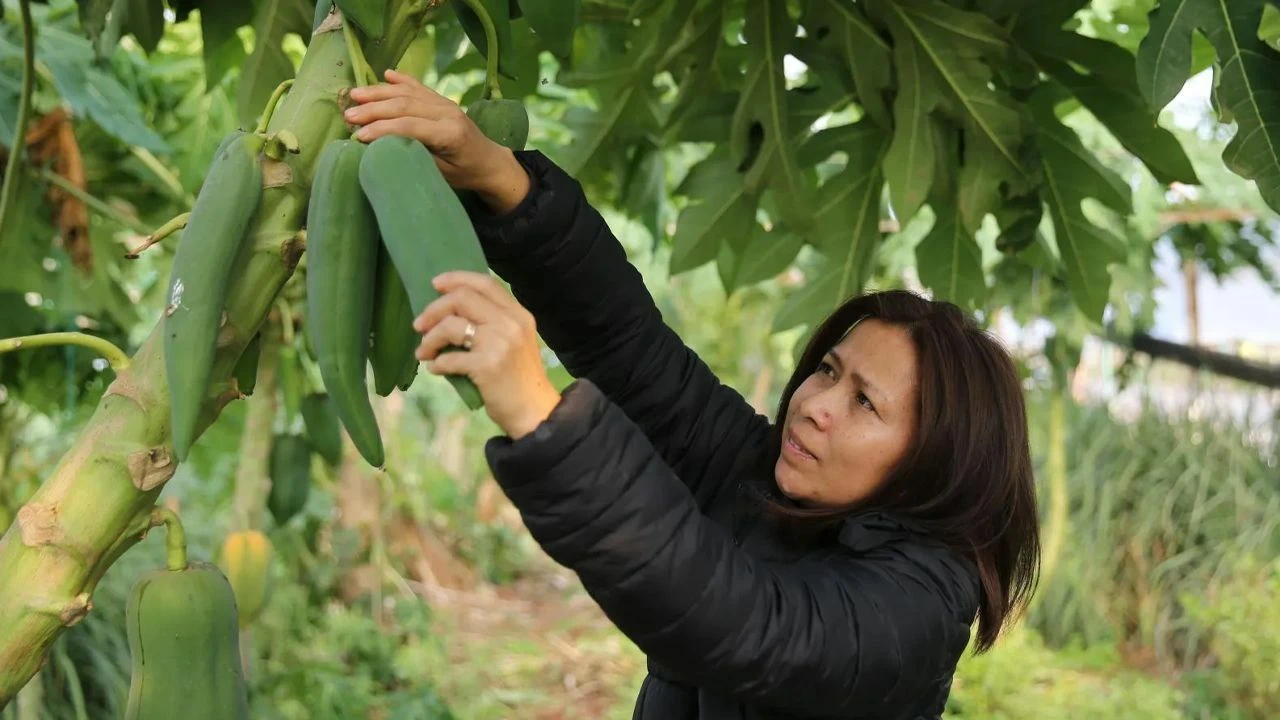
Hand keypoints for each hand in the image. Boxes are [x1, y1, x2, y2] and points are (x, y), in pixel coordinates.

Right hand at [344, 69, 530, 212]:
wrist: (490, 163)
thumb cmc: (465, 174)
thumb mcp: (440, 174)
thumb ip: (415, 156)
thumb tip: (380, 148)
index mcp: (449, 134)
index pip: (409, 126)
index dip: (381, 129)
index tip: (358, 135)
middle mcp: (448, 112)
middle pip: (404, 105)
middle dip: (373, 109)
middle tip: (348, 115)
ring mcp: (446, 103)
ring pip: (408, 92)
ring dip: (379, 92)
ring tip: (355, 95)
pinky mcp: (443, 100)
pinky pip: (419, 87)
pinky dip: (401, 80)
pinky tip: (386, 74)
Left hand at [413, 271, 560, 438]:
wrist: (534, 411)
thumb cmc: (519, 377)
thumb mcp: (515, 340)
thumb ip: (493, 321)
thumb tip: (449, 311)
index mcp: (518, 313)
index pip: (485, 283)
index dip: (457, 278)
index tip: (435, 284)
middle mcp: (510, 322)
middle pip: (462, 298)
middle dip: (434, 309)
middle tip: (419, 325)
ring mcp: (500, 343)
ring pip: (451, 325)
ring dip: (430, 338)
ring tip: (424, 351)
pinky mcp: (487, 366)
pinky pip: (450, 358)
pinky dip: (437, 363)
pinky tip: (435, 369)